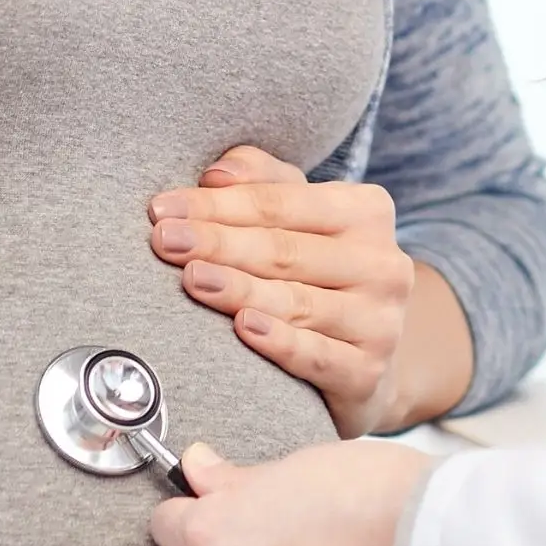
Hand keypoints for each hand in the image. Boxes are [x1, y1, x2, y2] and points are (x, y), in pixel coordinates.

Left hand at [151, 147, 469, 437]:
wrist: (360, 359)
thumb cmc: (314, 275)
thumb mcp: (298, 218)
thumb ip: (261, 183)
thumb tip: (217, 174)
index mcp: (367, 212)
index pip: (281, 202)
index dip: (218, 204)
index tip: (161, 208)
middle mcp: (383, 264)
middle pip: (285, 250)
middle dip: (219, 243)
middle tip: (165, 241)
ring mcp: (381, 322)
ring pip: (297, 302)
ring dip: (239, 289)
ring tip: (191, 278)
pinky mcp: (368, 372)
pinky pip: (317, 355)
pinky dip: (280, 342)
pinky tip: (244, 328)